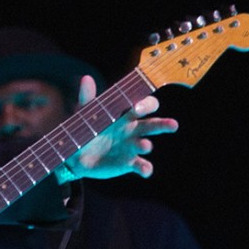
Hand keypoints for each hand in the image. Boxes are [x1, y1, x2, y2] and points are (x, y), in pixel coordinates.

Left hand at [59, 75, 178, 181]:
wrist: (76, 155)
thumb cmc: (86, 129)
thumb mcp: (85, 113)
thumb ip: (88, 96)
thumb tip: (87, 78)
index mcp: (126, 114)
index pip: (145, 105)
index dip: (145, 105)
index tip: (136, 108)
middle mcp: (133, 130)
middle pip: (153, 124)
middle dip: (163, 124)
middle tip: (173, 125)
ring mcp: (132, 147)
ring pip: (147, 145)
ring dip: (147, 145)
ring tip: (144, 145)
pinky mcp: (128, 163)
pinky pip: (141, 166)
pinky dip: (145, 169)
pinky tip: (146, 171)